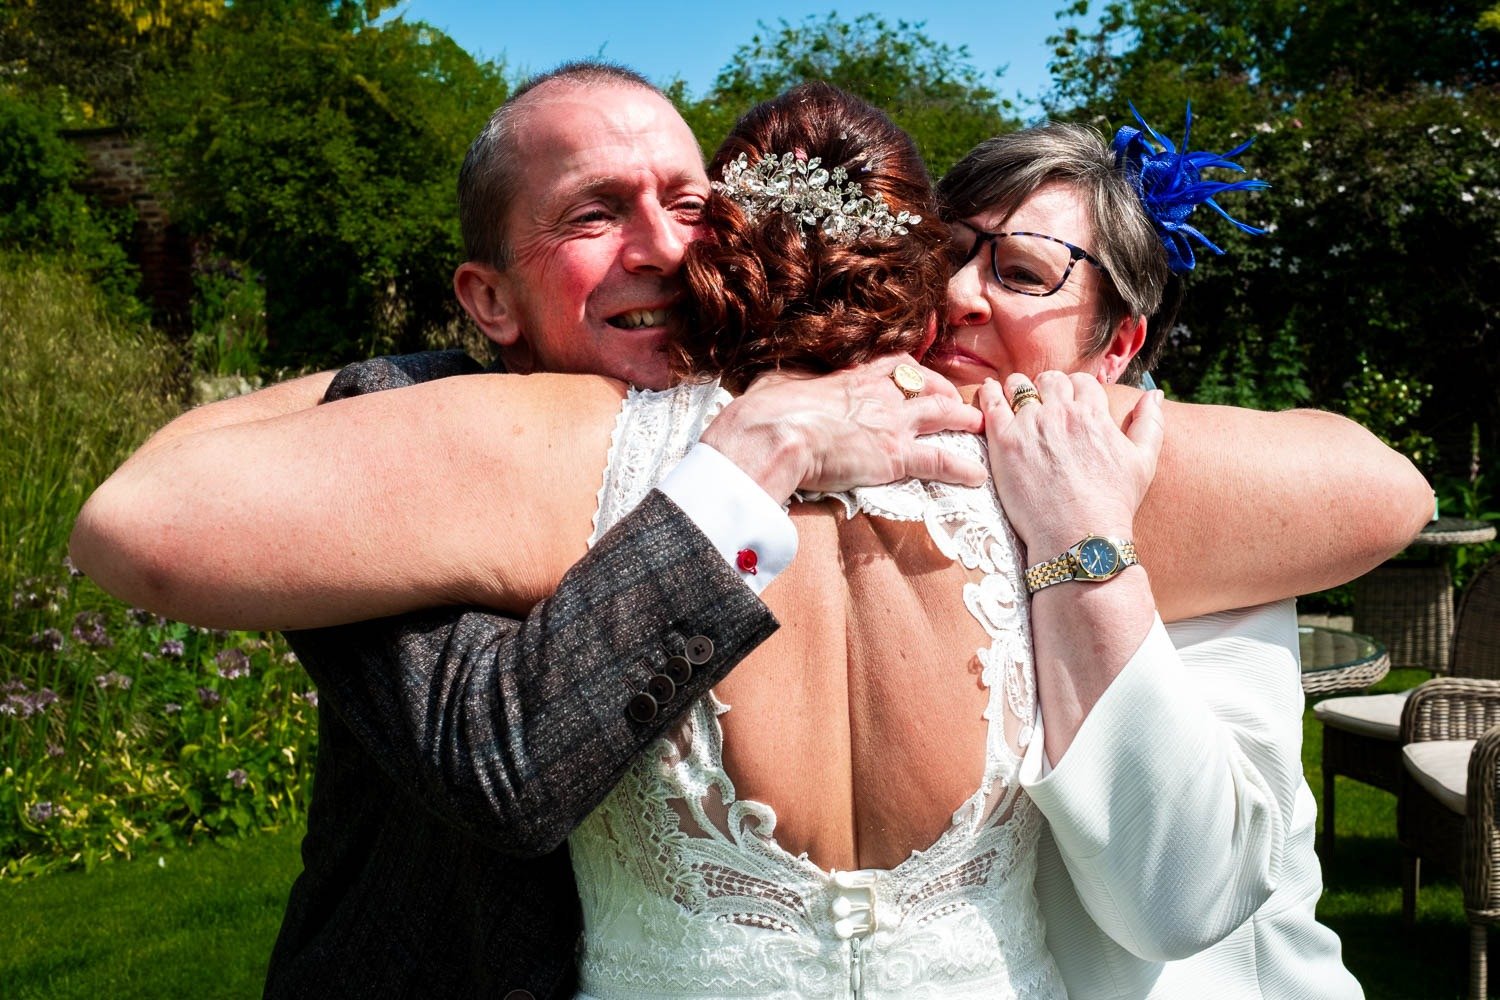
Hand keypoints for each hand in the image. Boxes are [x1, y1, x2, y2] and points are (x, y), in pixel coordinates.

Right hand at [701, 354, 985, 503]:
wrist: (776, 434)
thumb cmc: (766, 412)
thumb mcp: (776, 385)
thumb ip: (787, 386)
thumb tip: (770, 386)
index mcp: (852, 378)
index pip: (894, 367)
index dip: (912, 372)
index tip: (921, 377)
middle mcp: (879, 394)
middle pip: (926, 385)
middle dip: (946, 392)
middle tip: (958, 401)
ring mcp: (892, 422)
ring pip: (941, 414)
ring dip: (963, 419)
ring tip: (979, 425)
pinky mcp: (896, 455)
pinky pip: (940, 459)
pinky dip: (961, 467)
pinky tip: (976, 475)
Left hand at [977, 371, 1163, 555]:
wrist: (1079, 537)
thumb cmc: (1113, 504)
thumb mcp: (1143, 462)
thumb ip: (1149, 423)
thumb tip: (1155, 393)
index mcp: (1093, 413)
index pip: (1080, 381)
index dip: (1073, 388)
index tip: (1067, 401)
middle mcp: (1061, 413)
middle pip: (1049, 380)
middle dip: (1047, 387)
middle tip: (1040, 403)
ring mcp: (1031, 425)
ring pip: (1019, 386)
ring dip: (1018, 388)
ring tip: (1013, 399)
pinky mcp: (1004, 442)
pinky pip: (991, 403)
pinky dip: (989, 394)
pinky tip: (988, 393)